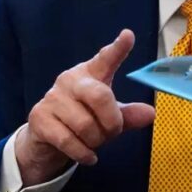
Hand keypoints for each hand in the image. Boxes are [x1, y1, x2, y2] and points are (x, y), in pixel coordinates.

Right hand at [15, 29, 155, 184]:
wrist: (46, 139)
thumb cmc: (83, 120)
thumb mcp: (108, 117)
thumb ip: (128, 115)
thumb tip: (151, 113)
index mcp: (91, 74)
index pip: (106, 59)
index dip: (118, 48)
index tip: (128, 36)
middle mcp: (70, 80)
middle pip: (101, 96)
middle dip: (112, 122)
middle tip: (113, 132)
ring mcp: (52, 98)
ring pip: (85, 125)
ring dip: (96, 141)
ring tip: (94, 143)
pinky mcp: (40, 118)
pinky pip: (69, 141)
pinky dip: (83, 153)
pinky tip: (88, 156)